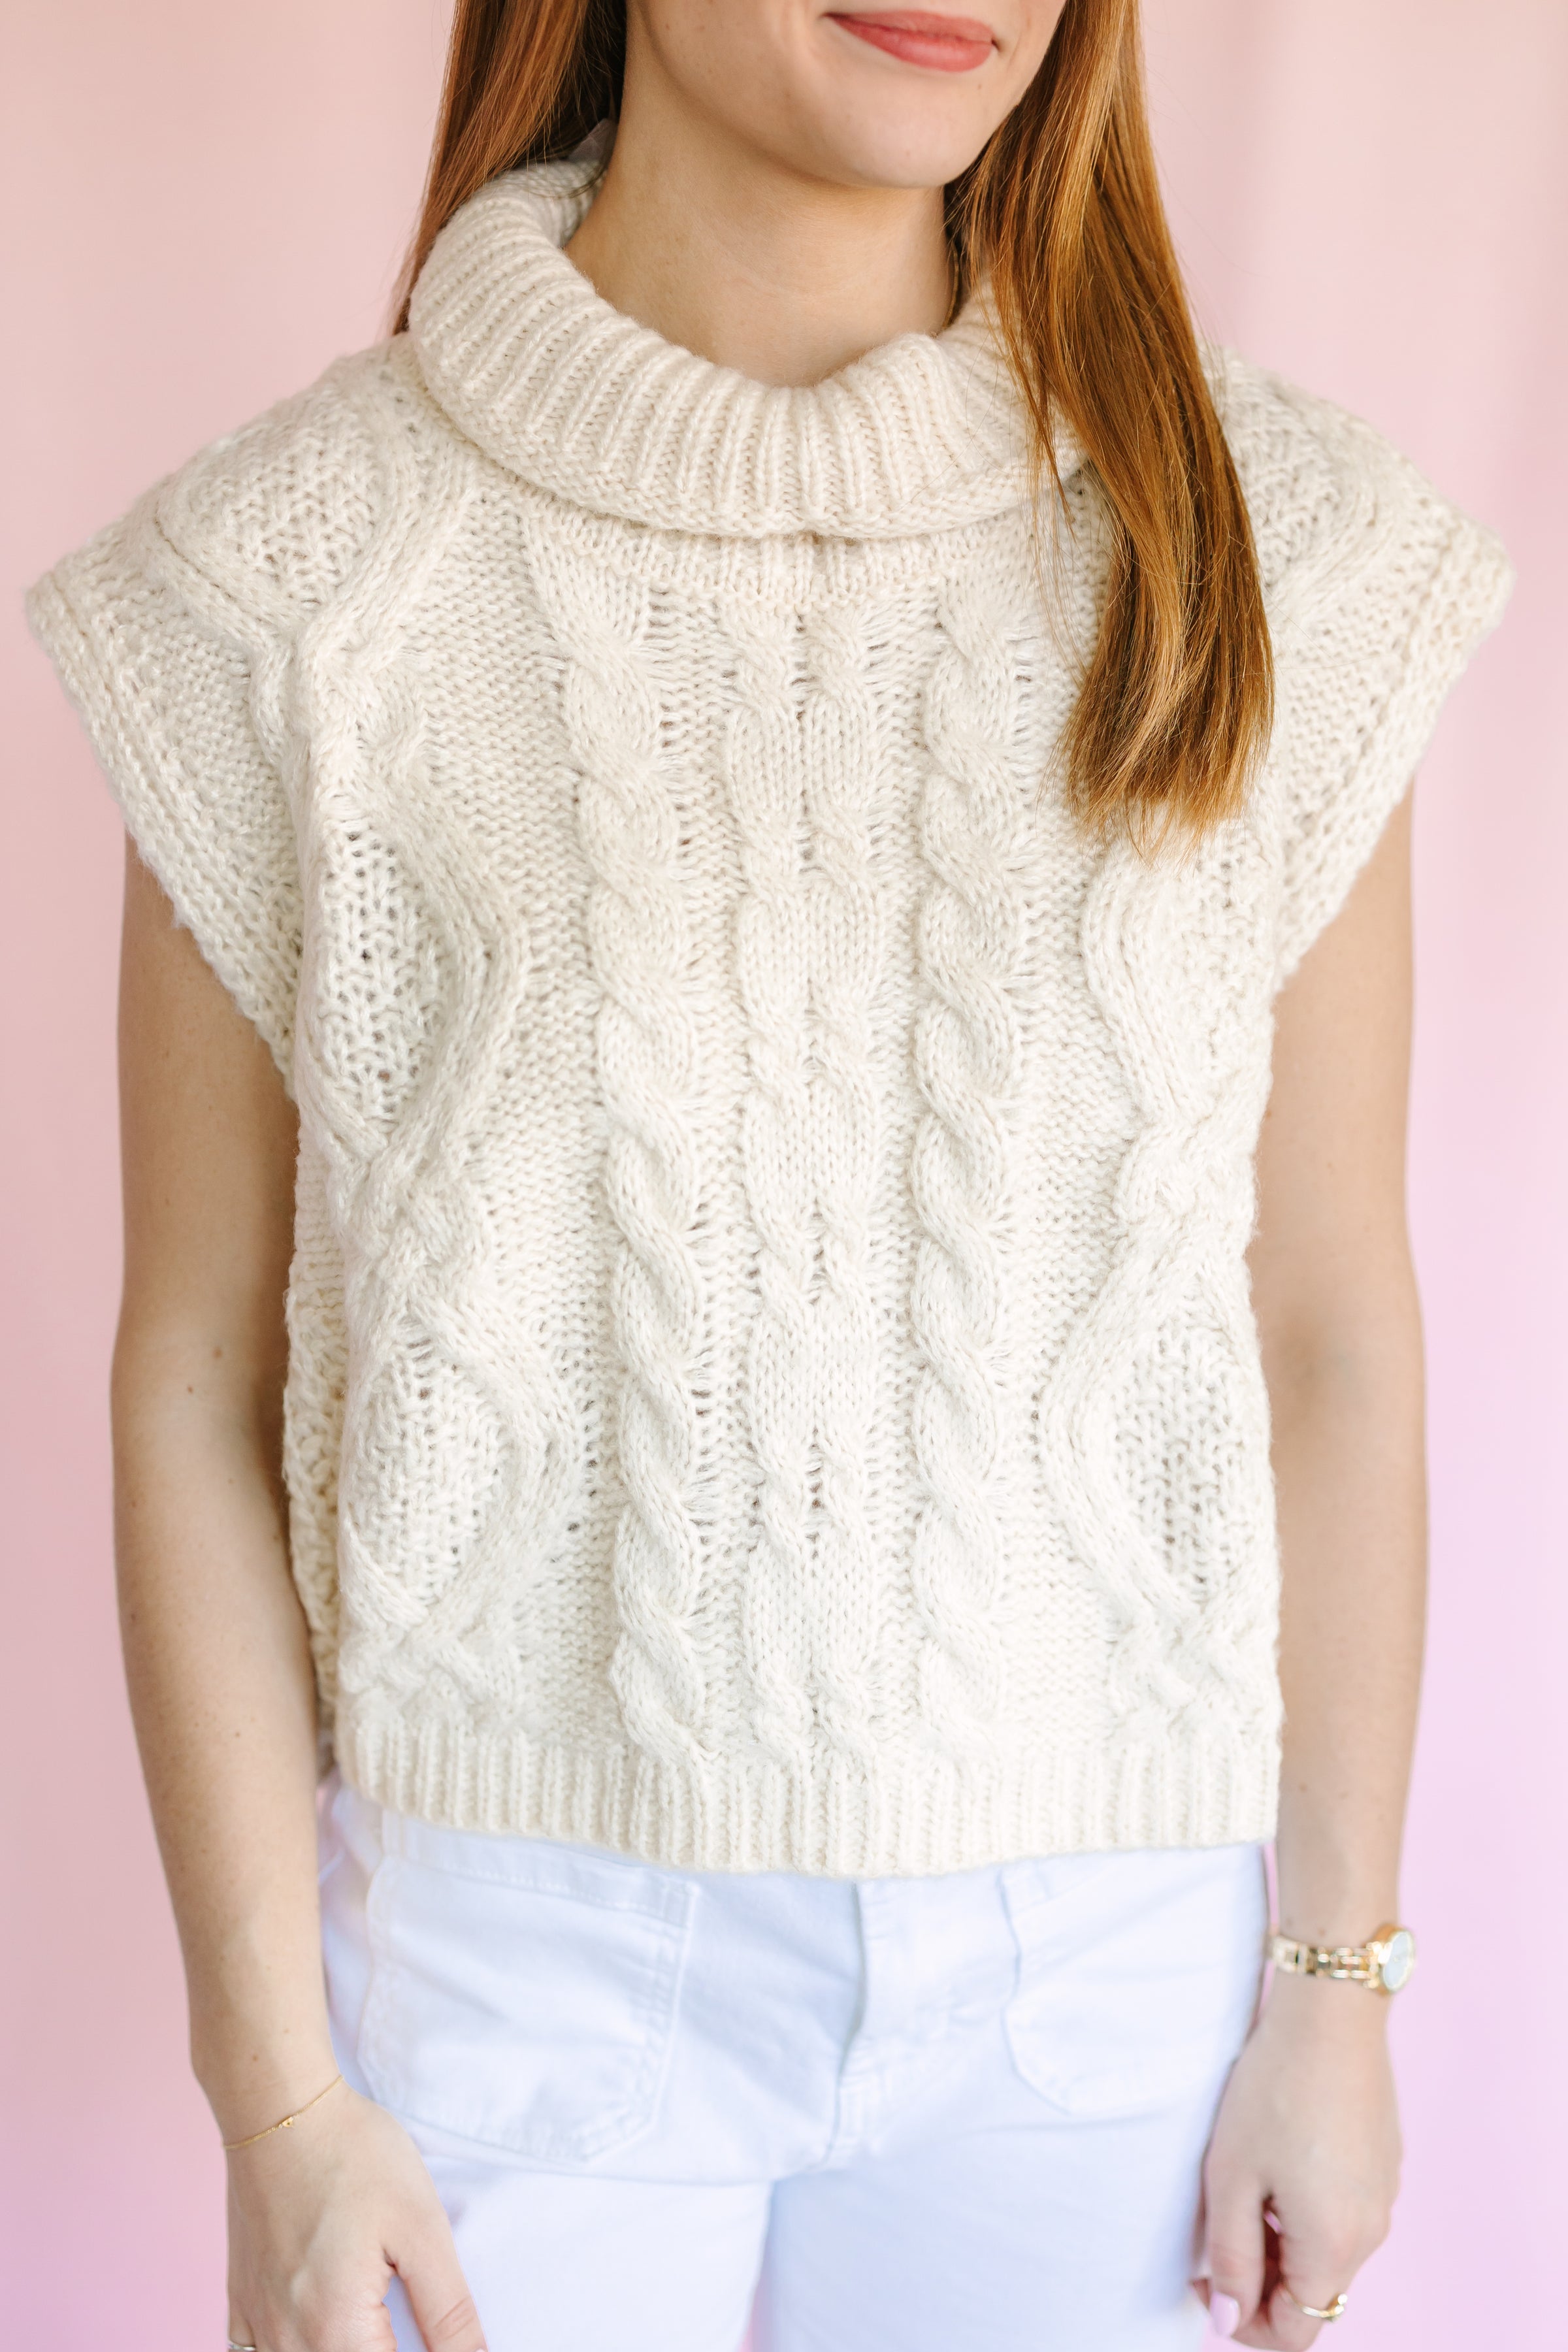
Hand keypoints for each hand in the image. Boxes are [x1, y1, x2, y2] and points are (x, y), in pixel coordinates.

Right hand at [224, 2081, 484, 2351]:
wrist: (282, 2108)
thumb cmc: (355, 2157)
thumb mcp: (422, 2230)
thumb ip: (449, 2313)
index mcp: (335, 2332)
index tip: (435, 2332)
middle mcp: (286, 2343)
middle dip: (383, 2347)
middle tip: (402, 2312)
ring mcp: (257, 2325)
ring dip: (342, 2347)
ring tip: (374, 2318)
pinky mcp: (240, 2302)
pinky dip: (293, 2348)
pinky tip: (320, 2325)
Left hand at [1197, 1973, 1401, 2345]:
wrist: (1330, 2015)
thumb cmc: (1272, 2091)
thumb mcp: (1233, 2178)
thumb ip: (1232, 2258)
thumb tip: (1228, 2321)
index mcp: (1335, 2246)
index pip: (1296, 2330)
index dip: (1245, 2321)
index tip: (1205, 2282)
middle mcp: (1372, 2232)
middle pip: (1313, 2292)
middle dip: (1262, 2280)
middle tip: (1219, 2229)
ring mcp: (1384, 2196)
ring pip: (1328, 2252)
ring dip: (1284, 2243)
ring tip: (1246, 2185)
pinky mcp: (1383, 2164)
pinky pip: (1344, 2213)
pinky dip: (1308, 2210)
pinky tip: (1279, 2159)